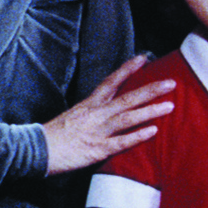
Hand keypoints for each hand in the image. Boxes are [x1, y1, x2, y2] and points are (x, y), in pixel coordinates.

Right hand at [43, 56, 172, 174]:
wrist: (36, 149)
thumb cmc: (53, 135)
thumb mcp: (74, 116)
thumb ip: (93, 113)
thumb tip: (108, 111)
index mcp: (89, 104)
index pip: (111, 81)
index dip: (128, 69)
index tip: (143, 58)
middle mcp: (96, 114)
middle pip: (127, 98)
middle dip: (150, 90)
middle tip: (171, 83)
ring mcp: (98, 131)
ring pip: (128, 117)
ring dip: (150, 111)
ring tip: (169, 106)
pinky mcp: (97, 149)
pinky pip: (121, 142)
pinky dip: (137, 136)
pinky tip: (153, 131)